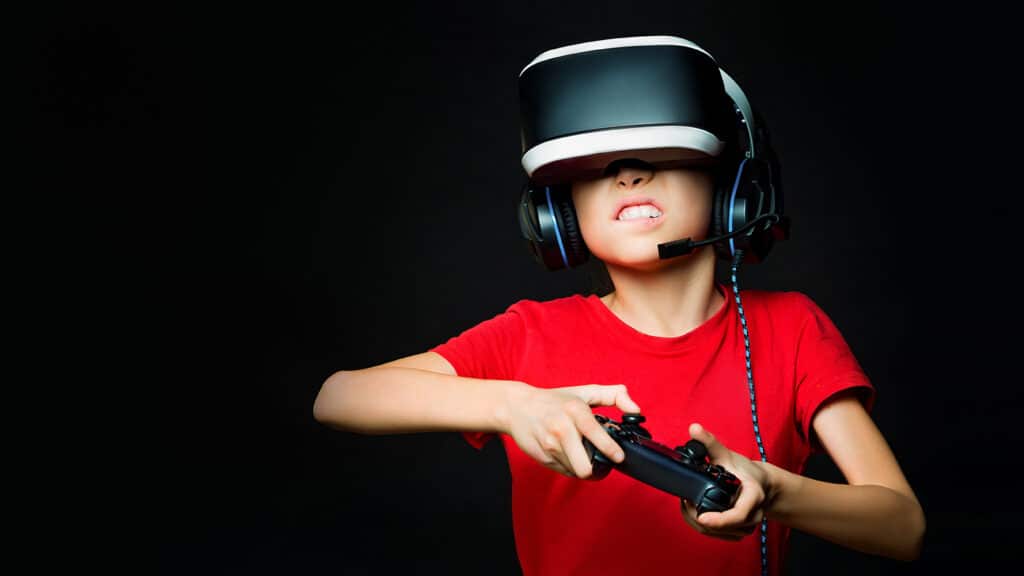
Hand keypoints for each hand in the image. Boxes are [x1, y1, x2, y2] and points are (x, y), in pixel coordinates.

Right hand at [503, 384, 640, 478]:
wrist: (516, 406)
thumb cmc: (554, 399)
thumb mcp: (585, 392)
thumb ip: (615, 396)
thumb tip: (636, 411)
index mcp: (574, 410)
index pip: (594, 432)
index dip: (609, 448)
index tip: (619, 457)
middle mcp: (561, 428)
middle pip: (583, 465)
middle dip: (595, 468)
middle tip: (600, 462)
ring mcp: (549, 444)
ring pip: (575, 471)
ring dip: (582, 466)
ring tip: (580, 453)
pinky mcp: (540, 456)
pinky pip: (563, 471)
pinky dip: (569, 465)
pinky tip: (566, 453)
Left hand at [680, 423, 775, 540]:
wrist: (762, 484)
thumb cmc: (746, 471)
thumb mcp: (727, 455)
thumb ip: (710, 442)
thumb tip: (694, 429)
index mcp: (753, 497)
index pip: (738, 515)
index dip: (719, 520)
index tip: (702, 517)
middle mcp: (752, 516)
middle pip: (723, 527)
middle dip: (698, 516)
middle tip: (684, 500)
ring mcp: (746, 526)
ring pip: (718, 534)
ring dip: (698, 522)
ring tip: (688, 505)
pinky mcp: (739, 532)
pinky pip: (719, 536)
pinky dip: (703, 527)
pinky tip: (696, 514)